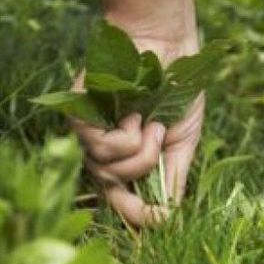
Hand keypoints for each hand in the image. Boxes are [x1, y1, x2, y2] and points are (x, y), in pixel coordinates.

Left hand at [72, 31, 203, 225]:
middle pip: (112, 190)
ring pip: (106, 172)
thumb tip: (167, 217)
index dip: (138, 215)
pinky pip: (100, 149)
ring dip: (140, 152)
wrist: (168, 44)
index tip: (159, 219)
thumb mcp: (183, 139)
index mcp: (133, 156)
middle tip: (158, 136)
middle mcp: (108, 148)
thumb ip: (172, 176)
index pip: (124, 198)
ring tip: (149, 121)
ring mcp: (92, 133)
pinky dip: (126, 138)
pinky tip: (134, 115)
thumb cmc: (178, 88)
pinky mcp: (80, 115)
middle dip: (141, 173)